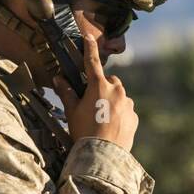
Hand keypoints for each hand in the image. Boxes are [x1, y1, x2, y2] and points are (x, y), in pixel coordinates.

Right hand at [53, 15, 138, 150]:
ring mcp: (128, 104)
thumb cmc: (83, 132)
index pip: (92, 62)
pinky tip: (110, 127)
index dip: (89, 48)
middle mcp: (117, 91)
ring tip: (101, 119)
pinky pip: (126, 110)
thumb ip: (66, 92)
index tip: (89, 36)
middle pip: (109, 81)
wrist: (102, 156)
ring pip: (119, 96)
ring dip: (111, 101)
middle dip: (101, 87)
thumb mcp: (71, 111)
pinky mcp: (134, 117)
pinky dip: (119, 114)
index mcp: (99, 86)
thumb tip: (58, 78)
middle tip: (91, 102)